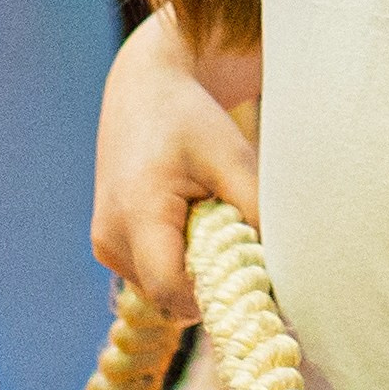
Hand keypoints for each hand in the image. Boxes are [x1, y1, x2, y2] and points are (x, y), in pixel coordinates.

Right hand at [91, 12, 261, 320]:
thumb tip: (283, 269)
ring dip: (190, 271)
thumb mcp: (233, 159)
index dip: (216, 297)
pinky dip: (174, 261)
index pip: (174, 293)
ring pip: (160, 291)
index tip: (250, 278)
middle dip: (208, 282)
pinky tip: (186, 220)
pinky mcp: (106, 244)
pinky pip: (149, 275)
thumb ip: (257, 215)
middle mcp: (111, 237)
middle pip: (170, 299)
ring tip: (205, 218)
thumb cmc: (192, 120)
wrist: (143, 90)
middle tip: (232, 237)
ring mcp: (104, 244)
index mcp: (138, 214)